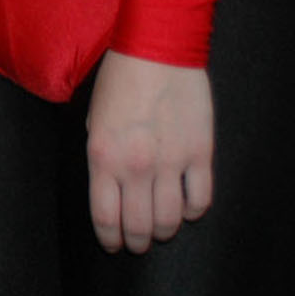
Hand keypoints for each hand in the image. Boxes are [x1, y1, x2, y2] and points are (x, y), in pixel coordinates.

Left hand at [84, 51, 212, 253]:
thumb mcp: (94, 120)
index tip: (113, 244)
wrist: (157, 50)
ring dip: (164, 231)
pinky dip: (193, 211)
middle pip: (139, 226)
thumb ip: (102, 157)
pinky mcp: (201, 154)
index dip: (110, 238)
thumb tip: (110, 188)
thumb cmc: (119, 81)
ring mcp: (171, 163)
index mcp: (103, 157)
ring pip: (170, 220)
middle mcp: (136, 166)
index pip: (105, 216)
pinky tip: (186, 207)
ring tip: (160, 229)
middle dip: (136, 241)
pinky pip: (200, 199)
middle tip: (137, 242)